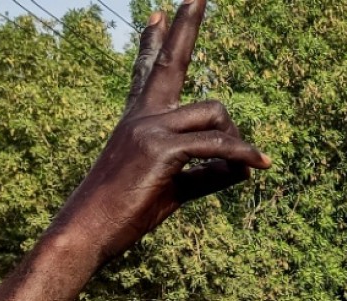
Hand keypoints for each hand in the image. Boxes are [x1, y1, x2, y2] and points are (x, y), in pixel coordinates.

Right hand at [50, 0, 269, 261]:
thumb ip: (208, 174)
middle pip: (170, 63)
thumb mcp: (172, 189)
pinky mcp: (161, 149)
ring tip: (249, 164)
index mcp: (137, 120)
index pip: (146, 72)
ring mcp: (148, 127)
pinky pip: (218, 146)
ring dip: (237, 140)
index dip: (152, 42)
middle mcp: (141, 115)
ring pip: (214, 114)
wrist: (86, 233)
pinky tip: (260, 166)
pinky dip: (243, 156)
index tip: (158, 13)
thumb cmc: (124, 214)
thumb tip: (246, 169)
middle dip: (187, 26)